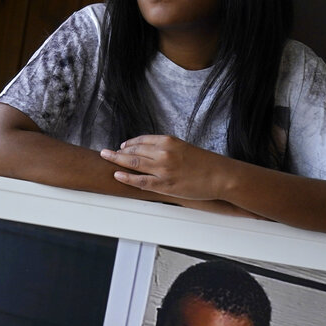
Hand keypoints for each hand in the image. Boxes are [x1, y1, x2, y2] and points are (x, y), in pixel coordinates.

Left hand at [100, 135, 230, 200]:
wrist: (220, 175)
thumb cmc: (205, 163)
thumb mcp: (185, 148)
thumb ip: (168, 149)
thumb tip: (152, 152)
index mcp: (169, 141)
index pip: (142, 140)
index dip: (129, 143)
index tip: (122, 146)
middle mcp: (163, 153)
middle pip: (134, 151)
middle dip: (117, 151)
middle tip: (105, 152)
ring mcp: (163, 169)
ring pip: (134, 163)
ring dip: (118, 161)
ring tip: (107, 159)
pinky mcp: (165, 185)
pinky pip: (141, 181)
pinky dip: (127, 178)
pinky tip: (117, 175)